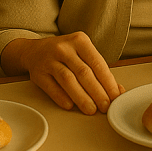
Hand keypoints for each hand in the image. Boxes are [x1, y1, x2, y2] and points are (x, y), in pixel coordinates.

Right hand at [2, 33, 123, 113]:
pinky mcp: (38, 73)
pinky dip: (62, 98)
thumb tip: (117, 90)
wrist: (34, 51)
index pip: (97, 63)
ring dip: (81, 97)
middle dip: (97, 92)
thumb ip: (98, 69)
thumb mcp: (82, 53)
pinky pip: (51, 87)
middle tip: (106, 107)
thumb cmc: (65, 54)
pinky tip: (70, 106)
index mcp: (79, 40)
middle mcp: (64, 48)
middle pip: (84, 72)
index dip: (108, 82)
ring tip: (91, 110)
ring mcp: (49, 60)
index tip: (115, 96)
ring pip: (68, 80)